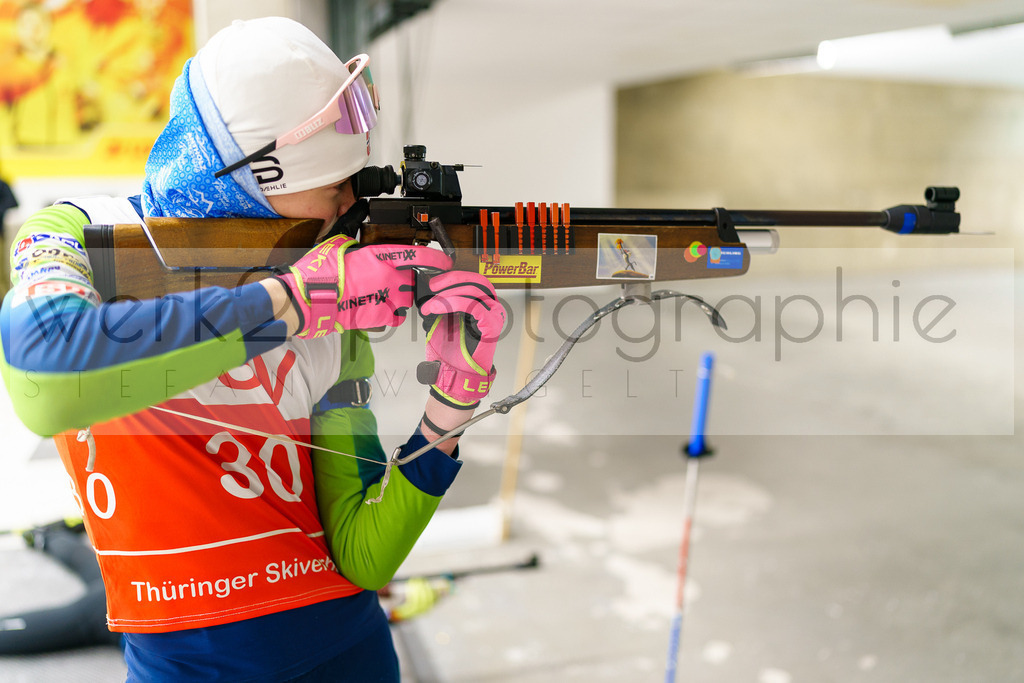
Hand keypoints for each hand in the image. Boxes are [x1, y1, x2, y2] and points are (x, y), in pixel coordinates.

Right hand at [277, 236, 451, 337]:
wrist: (312, 300)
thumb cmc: (321, 273)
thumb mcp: (338, 242)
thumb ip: (354, 233)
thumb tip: (358, 221)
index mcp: (380, 256)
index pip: (419, 256)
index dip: (436, 260)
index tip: (444, 262)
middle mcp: (389, 277)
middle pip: (413, 279)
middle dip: (406, 281)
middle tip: (389, 282)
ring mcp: (388, 298)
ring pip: (407, 299)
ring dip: (399, 298)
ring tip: (379, 296)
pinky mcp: (381, 317)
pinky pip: (397, 317)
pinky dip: (392, 314)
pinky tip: (378, 309)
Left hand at [418, 271, 504, 407]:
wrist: (457, 376)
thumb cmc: (453, 353)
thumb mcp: (444, 322)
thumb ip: (444, 306)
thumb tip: (432, 291)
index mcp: (482, 306)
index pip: (474, 281)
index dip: (455, 277)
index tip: (436, 281)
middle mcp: (491, 309)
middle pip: (477, 282)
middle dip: (453, 280)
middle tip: (434, 286)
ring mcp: (493, 317)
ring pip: (474, 292)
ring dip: (448, 295)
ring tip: (431, 305)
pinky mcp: (490, 326)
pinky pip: (474, 306)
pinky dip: (454, 303)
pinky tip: (438, 309)